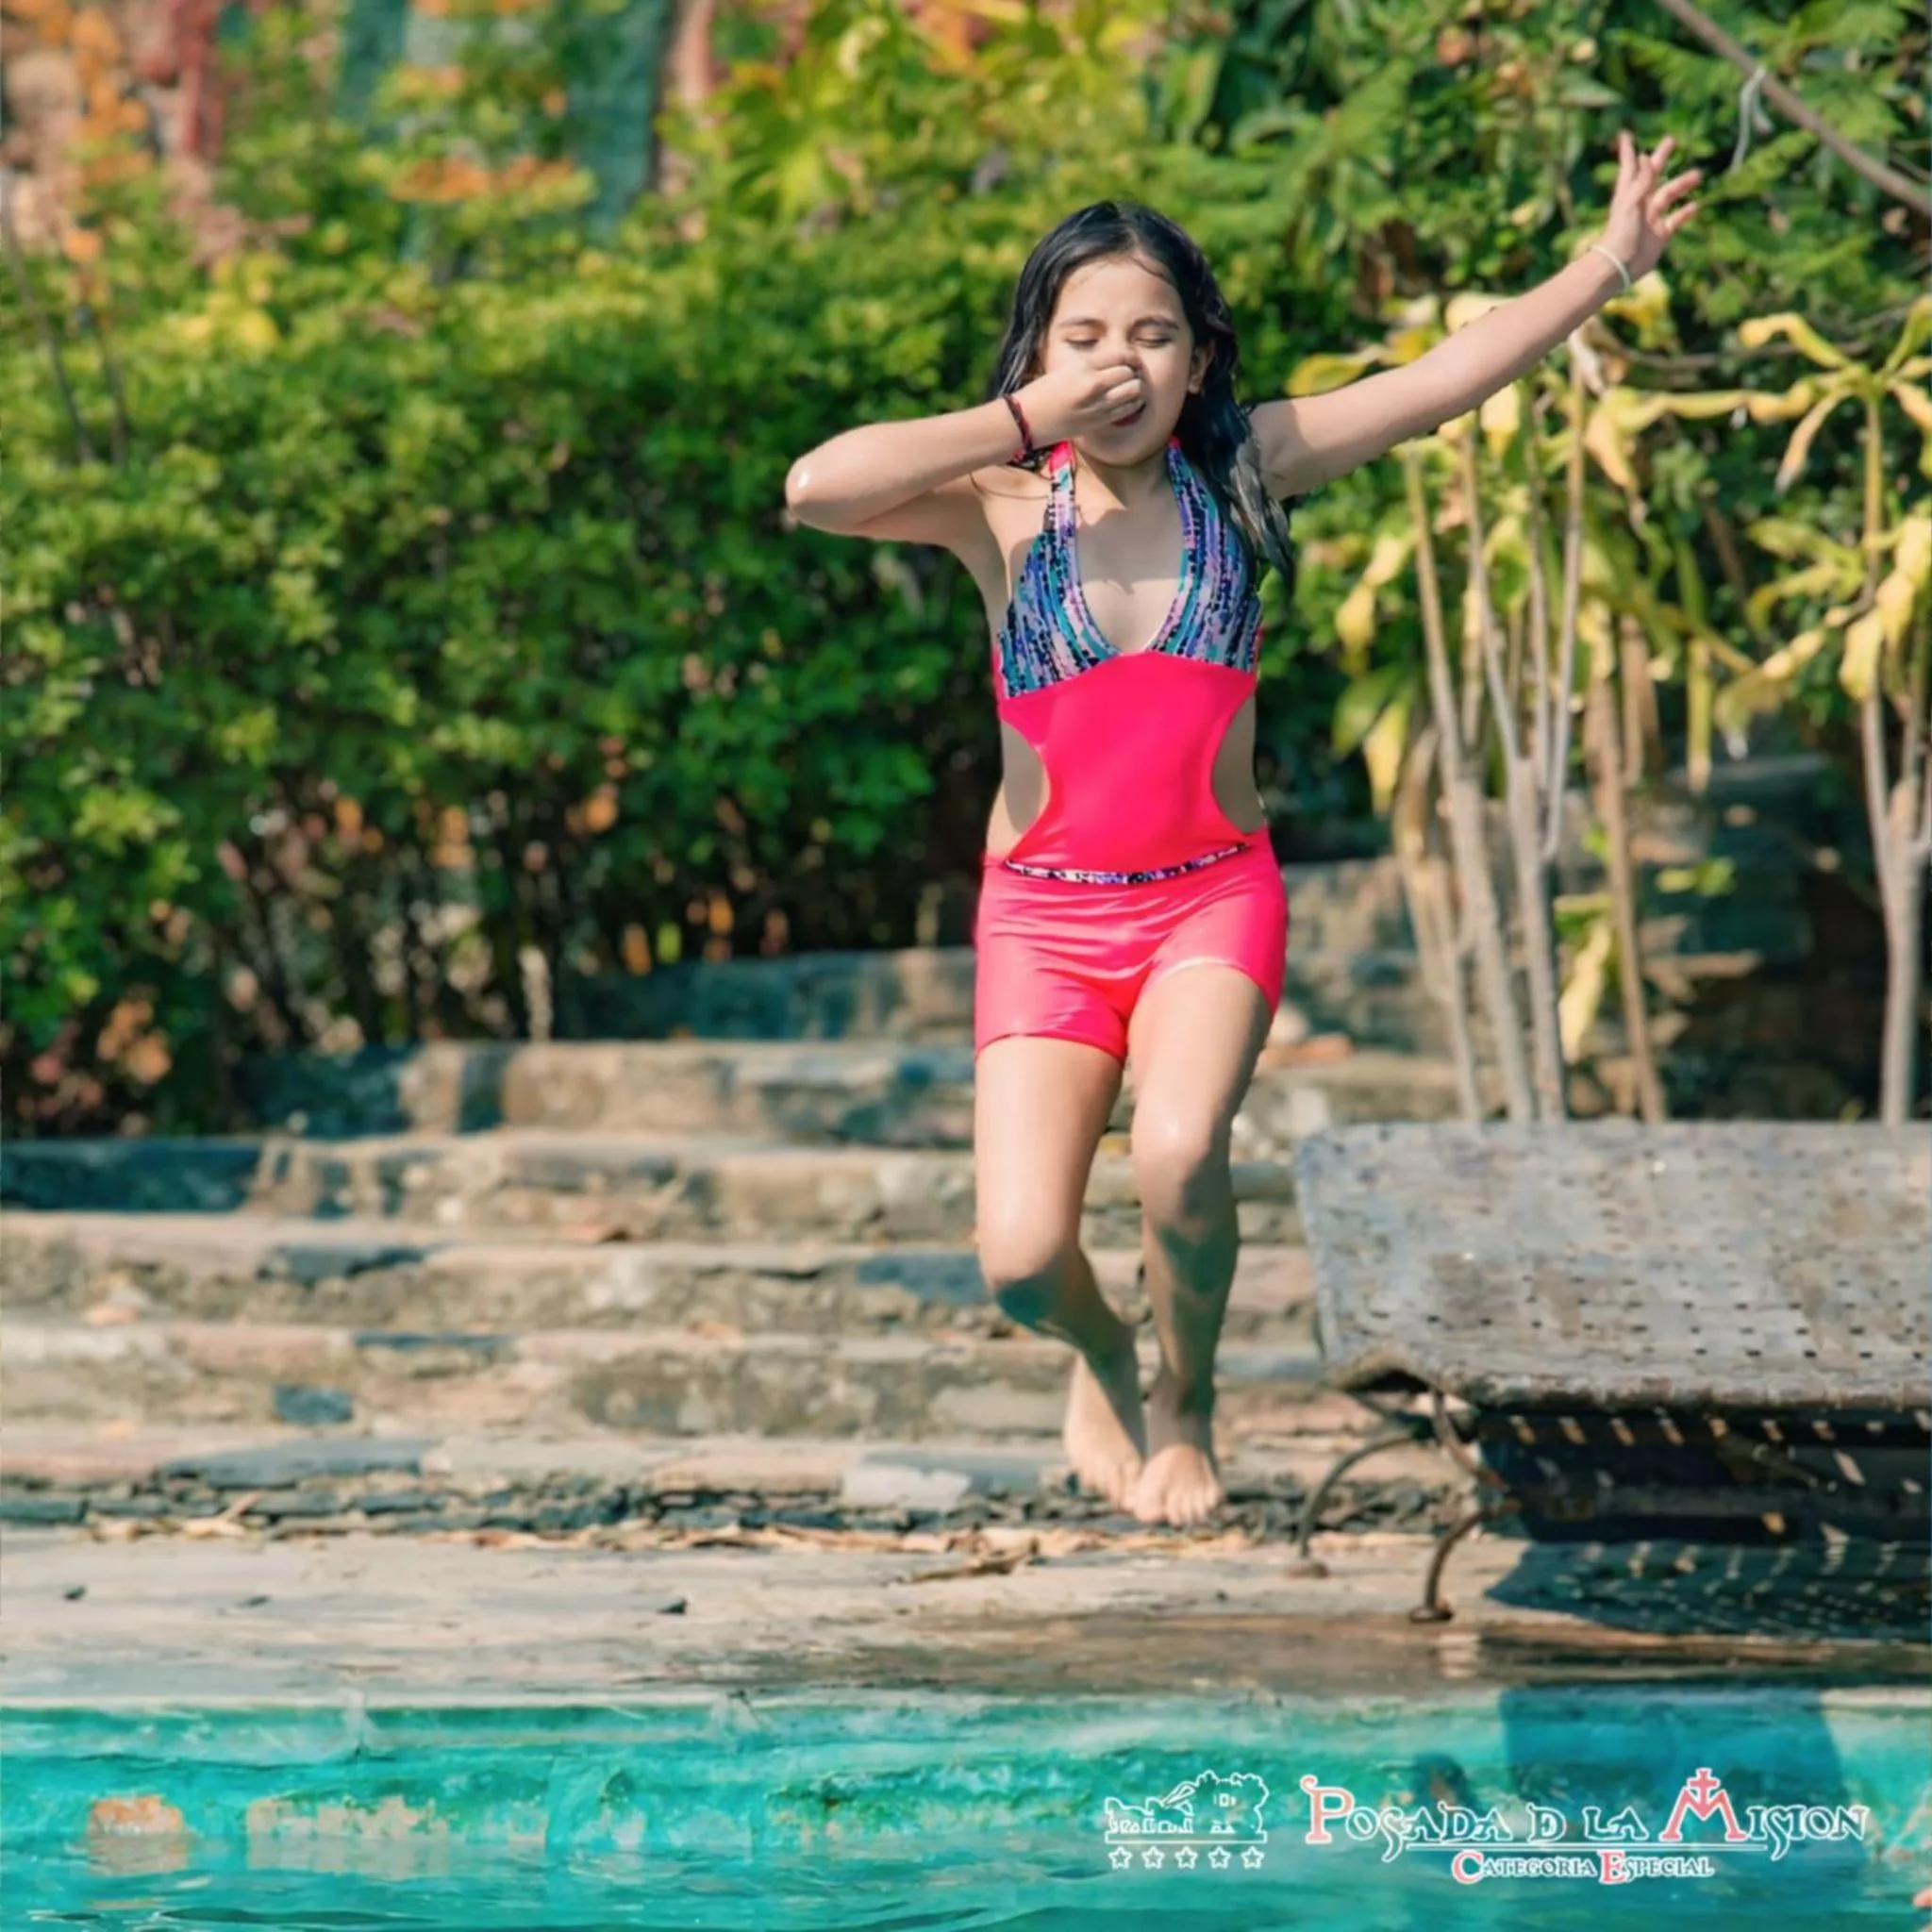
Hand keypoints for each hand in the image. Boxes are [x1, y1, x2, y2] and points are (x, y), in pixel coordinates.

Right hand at [1016, 361, 1146, 446]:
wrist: (1025, 420)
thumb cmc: (1040, 393)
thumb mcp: (1063, 370)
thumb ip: (1088, 367)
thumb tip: (1112, 365)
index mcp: (1083, 367)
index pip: (1120, 356)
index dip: (1131, 357)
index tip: (1133, 360)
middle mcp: (1093, 385)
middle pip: (1129, 373)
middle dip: (1134, 373)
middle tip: (1132, 375)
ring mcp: (1096, 406)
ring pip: (1132, 392)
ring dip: (1136, 389)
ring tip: (1131, 389)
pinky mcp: (1097, 423)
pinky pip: (1125, 411)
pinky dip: (1131, 405)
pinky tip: (1127, 403)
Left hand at [1598, 130, 1700, 281]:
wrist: (1620, 265)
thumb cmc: (1620, 233)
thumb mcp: (1631, 203)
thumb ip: (1641, 180)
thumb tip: (1646, 155)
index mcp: (1629, 193)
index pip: (1630, 166)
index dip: (1627, 151)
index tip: (1625, 134)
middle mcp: (1640, 203)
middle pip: (1653, 175)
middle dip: (1662, 158)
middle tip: (1672, 140)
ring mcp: (1651, 218)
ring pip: (1669, 195)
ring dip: (1682, 184)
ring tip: (1698, 175)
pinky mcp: (1660, 235)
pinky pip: (1675, 220)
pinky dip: (1685, 213)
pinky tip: (1696, 205)